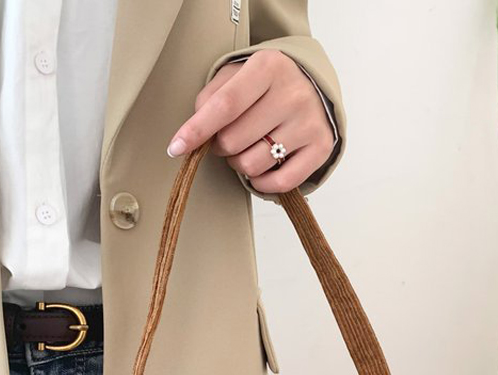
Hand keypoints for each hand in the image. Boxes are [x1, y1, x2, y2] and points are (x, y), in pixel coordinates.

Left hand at [166, 50, 334, 193]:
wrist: (314, 87)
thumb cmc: (268, 84)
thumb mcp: (237, 75)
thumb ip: (211, 98)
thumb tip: (194, 133)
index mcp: (268, 68)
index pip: (225, 106)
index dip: (196, 130)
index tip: (176, 148)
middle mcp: (293, 95)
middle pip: (234, 140)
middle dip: (220, 146)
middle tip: (227, 139)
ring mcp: (308, 124)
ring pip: (253, 165)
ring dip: (239, 164)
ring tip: (247, 149)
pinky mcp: (321, 149)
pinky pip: (279, 183)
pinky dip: (261, 183)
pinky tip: (259, 170)